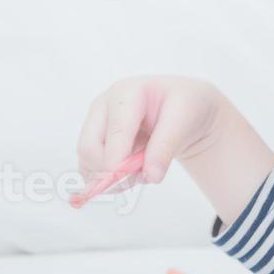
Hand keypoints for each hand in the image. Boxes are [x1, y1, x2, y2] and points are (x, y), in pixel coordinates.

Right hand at [76, 75, 223, 194]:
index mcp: (125, 93)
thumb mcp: (185, 118)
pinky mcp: (95, 142)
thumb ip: (166, 146)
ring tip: (143, 170)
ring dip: (113, 178)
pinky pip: (92, 170)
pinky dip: (110, 180)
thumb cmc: (184, 104)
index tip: (137, 178)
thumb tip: (151, 175)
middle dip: (112, 171)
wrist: (183, 108)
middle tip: (140, 177)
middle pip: (89, 149)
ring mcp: (96, 124)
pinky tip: (133, 172)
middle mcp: (103, 106)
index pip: (115, 132)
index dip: (121, 161)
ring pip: (88, 163)